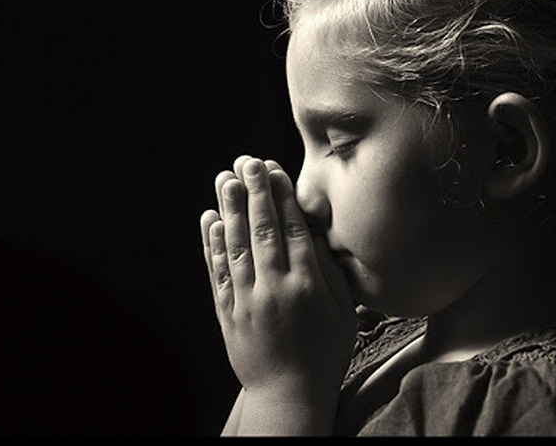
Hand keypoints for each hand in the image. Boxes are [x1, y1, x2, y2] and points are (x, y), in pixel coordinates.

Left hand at [200, 155, 355, 408]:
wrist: (288, 395)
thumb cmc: (325, 353)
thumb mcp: (343, 314)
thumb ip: (331, 273)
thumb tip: (317, 235)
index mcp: (307, 287)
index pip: (292, 230)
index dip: (281, 196)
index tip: (274, 169)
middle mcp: (274, 288)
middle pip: (262, 230)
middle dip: (254, 192)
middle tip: (247, 161)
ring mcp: (246, 300)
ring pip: (236, 245)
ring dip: (230, 209)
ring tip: (226, 179)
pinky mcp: (227, 311)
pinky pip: (217, 272)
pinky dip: (212, 244)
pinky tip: (211, 219)